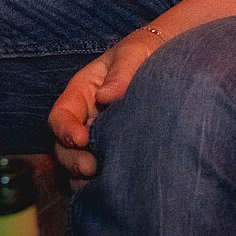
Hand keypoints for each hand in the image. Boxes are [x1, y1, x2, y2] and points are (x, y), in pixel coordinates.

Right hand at [48, 28, 164, 181]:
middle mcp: (84, 116)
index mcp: (82, 91)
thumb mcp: (135, 52)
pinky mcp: (112, 148)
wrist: (174, 60)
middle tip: (92, 168)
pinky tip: (111, 184)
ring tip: (100, 180)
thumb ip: (122, 71)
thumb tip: (107, 96)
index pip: (61, 114)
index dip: (65, 130)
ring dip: (82, 175)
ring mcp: (97, 134)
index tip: (81, 140)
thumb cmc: (147, 50)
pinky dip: (97, 180)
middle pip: (64, 144)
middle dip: (72, 160)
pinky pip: (97, 168)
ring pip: (77, 161)